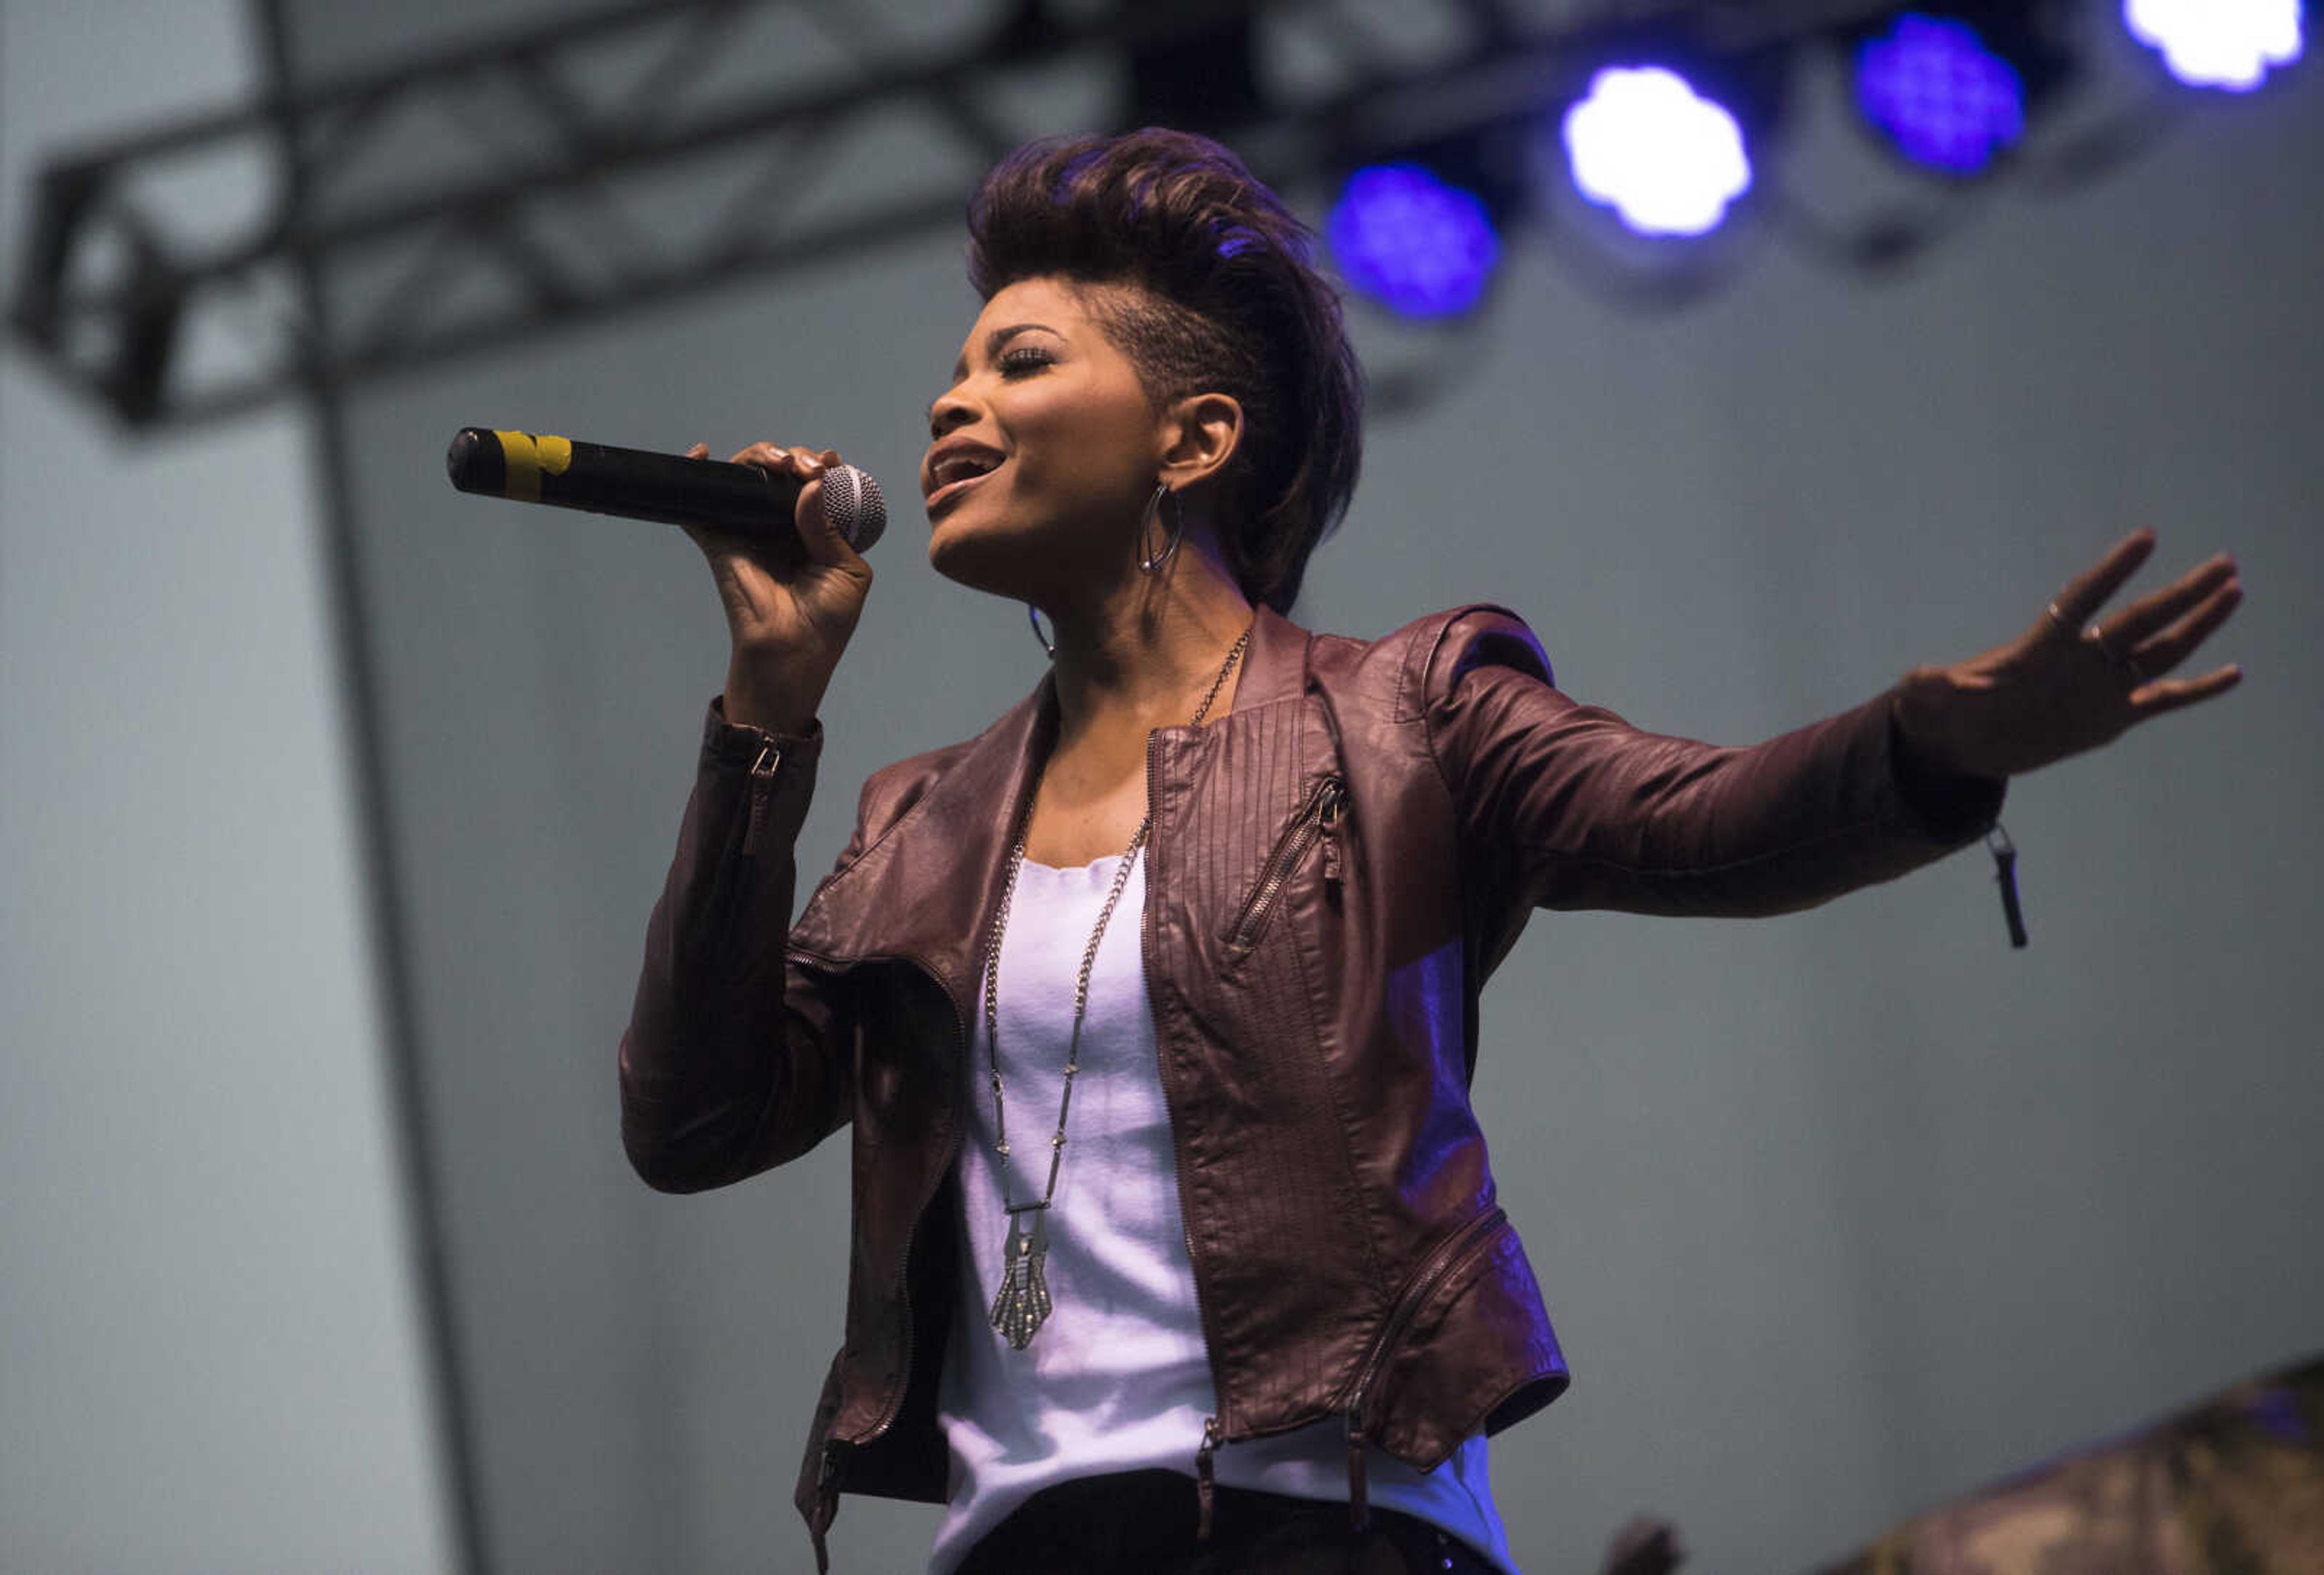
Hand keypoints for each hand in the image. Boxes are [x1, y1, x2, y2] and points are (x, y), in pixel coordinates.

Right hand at [681, 440, 873, 732]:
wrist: (793, 652)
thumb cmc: (827, 620)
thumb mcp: (846, 571)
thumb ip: (829, 528)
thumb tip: (812, 485)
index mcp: (817, 528)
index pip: (816, 483)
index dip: (821, 466)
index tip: (828, 463)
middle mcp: (782, 523)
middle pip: (780, 471)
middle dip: (793, 458)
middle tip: (804, 468)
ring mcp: (749, 528)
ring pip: (746, 476)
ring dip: (760, 456)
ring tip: (779, 462)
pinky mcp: (720, 539)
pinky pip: (701, 503)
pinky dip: (697, 474)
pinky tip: (702, 455)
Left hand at [1893, 529, 2242, 779]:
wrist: (1962, 744)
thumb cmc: (1942, 713)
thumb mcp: (1928, 701)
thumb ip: (1929, 688)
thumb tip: (1920, 684)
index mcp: (2040, 649)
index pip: (2082, 600)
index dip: (2112, 571)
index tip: (2146, 537)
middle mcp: (2079, 660)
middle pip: (2138, 619)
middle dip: (2180, 593)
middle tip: (2223, 562)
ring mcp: (2099, 688)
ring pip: (2160, 651)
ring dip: (2198, 626)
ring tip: (2235, 591)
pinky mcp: (2109, 719)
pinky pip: (2163, 702)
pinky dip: (2198, 690)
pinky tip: (2235, 673)